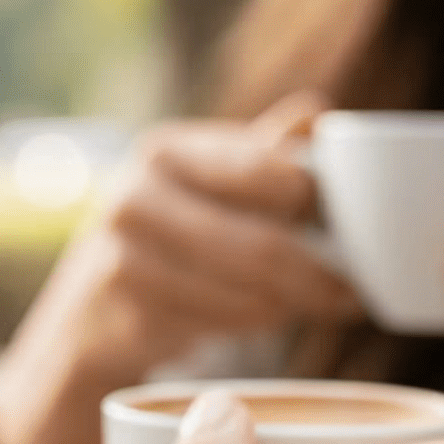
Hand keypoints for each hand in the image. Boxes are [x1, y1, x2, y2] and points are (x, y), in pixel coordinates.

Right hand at [0, 95, 358, 443]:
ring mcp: (120, 259)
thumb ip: (262, 157)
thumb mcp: (209, 193)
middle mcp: (135, 195)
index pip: (273, 172)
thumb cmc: (170, 250)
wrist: (84, 327)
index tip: (359, 231)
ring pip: (247, 295)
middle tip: (355, 295)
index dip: (324, 205)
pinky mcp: (120, 319)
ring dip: (290, 307)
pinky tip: (262, 322)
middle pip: (264, 244)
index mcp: (167, 151)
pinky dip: (251, 329)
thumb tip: (320, 113)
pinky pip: (217, 330)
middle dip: (319, 273)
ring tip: (314, 307)